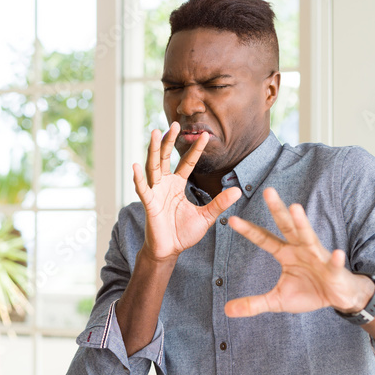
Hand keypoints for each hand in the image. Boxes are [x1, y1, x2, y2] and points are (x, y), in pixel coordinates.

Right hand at [132, 121, 241, 261]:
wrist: (169, 250)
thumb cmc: (183, 233)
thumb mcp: (206, 216)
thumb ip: (219, 203)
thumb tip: (238, 191)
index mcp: (178, 185)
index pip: (187, 163)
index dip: (195, 150)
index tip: (204, 135)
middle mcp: (165, 184)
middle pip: (166, 158)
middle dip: (170, 141)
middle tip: (175, 124)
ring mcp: (155, 192)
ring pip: (154, 167)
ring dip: (154, 150)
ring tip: (156, 133)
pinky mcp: (149, 204)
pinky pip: (143, 189)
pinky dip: (139, 178)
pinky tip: (136, 165)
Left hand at [224, 187, 374, 316]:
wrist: (338, 297)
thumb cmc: (309, 292)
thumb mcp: (277, 301)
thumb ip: (253, 304)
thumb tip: (227, 310)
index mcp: (285, 253)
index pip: (264, 239)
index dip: (249, 230)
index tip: (232, 220)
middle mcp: (301, 249)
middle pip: (286, 227)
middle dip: (277, 210)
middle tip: (267, 191)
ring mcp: (318, 257)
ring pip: (308, 237)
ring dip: (302, 223)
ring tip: (295, 208)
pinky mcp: (334, 269)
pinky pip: (334, 264)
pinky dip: (335, 259)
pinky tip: (336, 254)